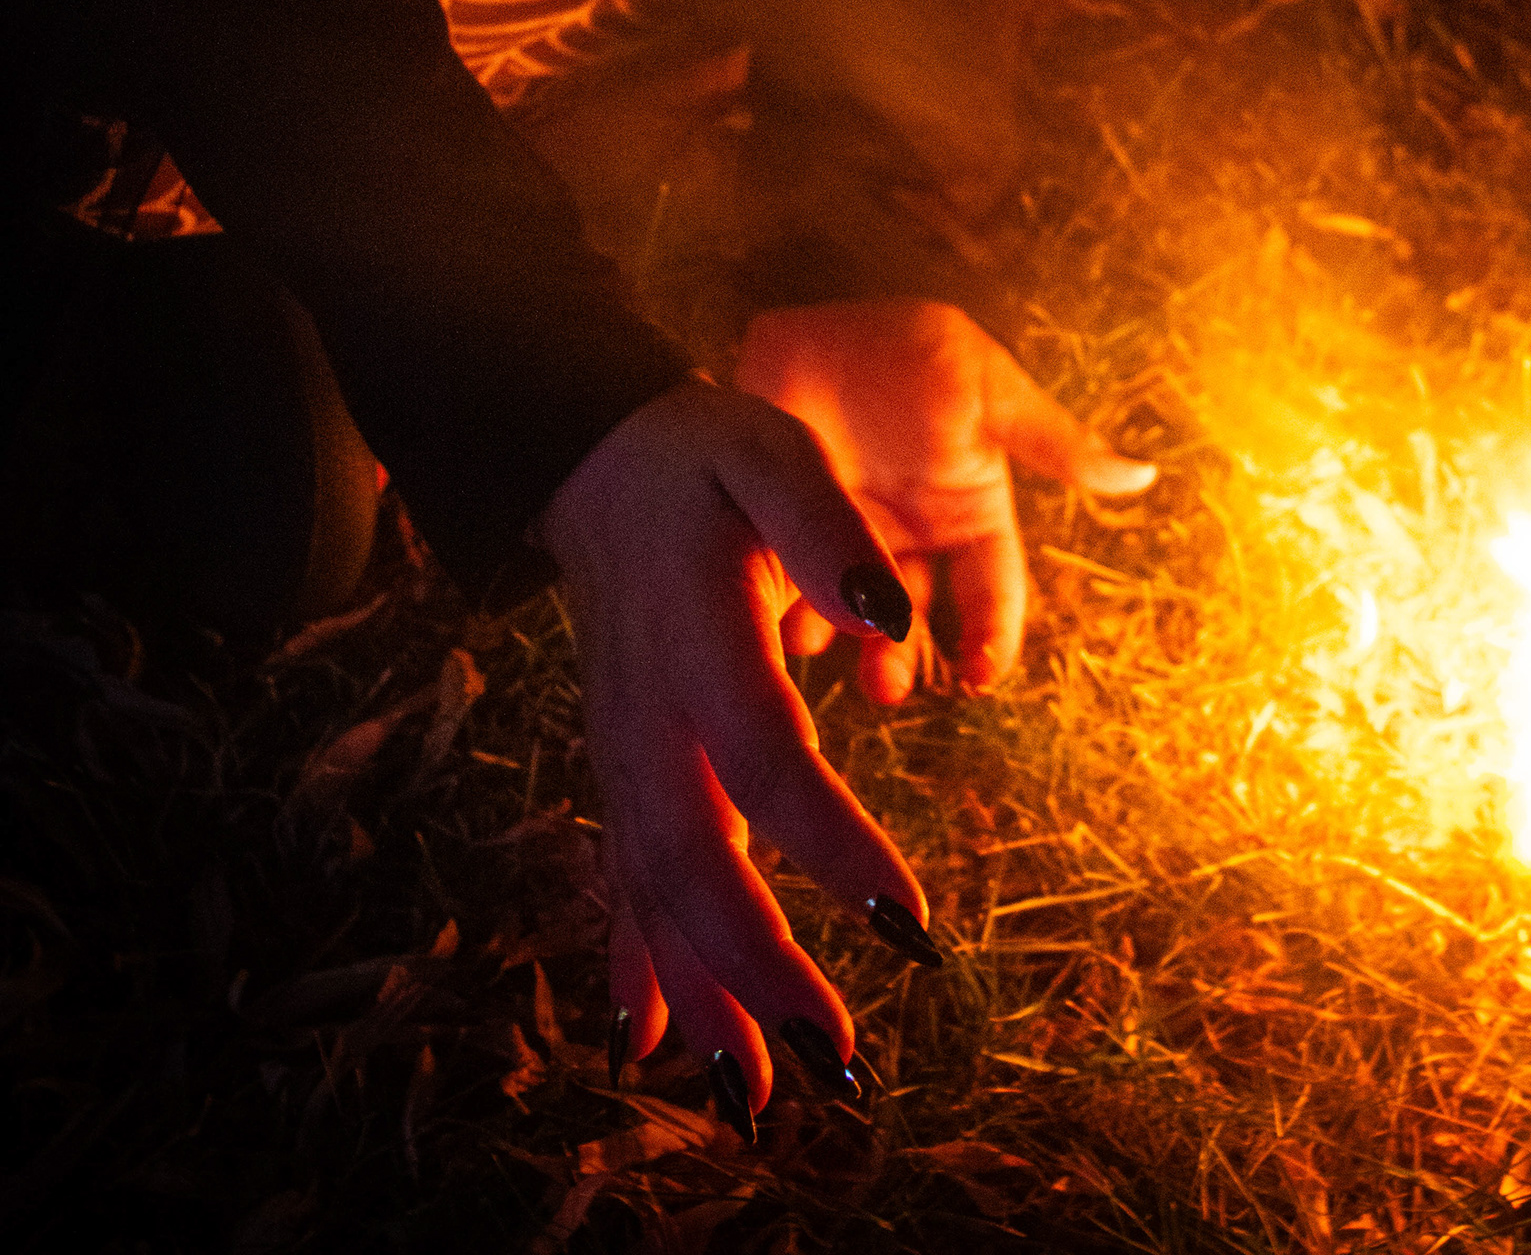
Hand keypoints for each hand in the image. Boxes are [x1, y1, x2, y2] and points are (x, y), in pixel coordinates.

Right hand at [534, 377, 932, 1122]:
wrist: (600, 465)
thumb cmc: (708, 456)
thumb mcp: (773, 452)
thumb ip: (827, 526)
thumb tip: (887, 611)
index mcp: (698, 632)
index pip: (766, 755)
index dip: (831, 847)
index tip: (908, 927)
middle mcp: (649, 709)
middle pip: (691, 856)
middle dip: (757, 967)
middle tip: (838, 1059)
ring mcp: (624, 747)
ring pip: (653, 890)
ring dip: (705, 994)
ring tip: (760, 1100)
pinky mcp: (622, 766)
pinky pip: (622, 879)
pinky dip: (639, 965)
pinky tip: (657, 1047)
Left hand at [733, 297, 1154, 702]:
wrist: (814, 322)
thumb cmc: (910, 350)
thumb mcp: (987, 388)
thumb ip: (1055, 442)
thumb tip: (1143, 476)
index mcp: (971, 510)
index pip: (994, 594)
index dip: (992, 639)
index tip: (979, 675)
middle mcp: (913, 536)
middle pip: (917, 621)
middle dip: (905, 658)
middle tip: (888, 684)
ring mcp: (848, 537)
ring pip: (854, 618)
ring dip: (846, 646)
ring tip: (828, 649)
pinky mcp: (788, 532)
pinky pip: (791, 587)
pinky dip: (787, 612)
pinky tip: (783, 617)